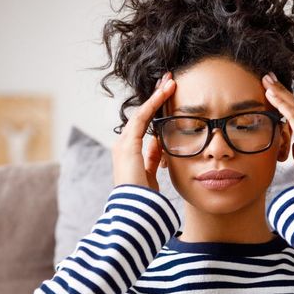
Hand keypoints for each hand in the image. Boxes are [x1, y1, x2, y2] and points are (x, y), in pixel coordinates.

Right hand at [113, 71, 175, 191]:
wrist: (134, 211)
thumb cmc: (143, 199)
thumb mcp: (151, 174)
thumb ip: (153, 159)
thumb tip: (159, 143)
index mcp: (129, 153)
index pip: (144, 126)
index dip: (156, 111)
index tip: (168, 99)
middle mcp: (123, 145)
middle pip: (142, 115)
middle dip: (155, 98)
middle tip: (169, 81)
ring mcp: (124, 143)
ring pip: (142, 112)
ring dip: (156, 96)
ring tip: (170, 81)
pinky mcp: (128, 144)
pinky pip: (142, 117)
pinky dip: (154, 103)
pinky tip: (165, 92)